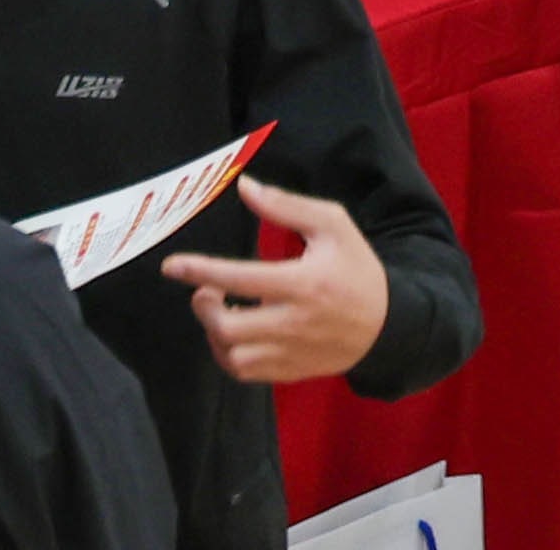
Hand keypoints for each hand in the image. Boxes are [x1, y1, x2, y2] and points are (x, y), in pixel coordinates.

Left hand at [176, 178, 391, 387]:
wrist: (388, 324)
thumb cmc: (356, 268)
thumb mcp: (332, 225)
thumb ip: (286, 206)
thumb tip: (245, 187)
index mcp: (302, 283)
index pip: (240, 278)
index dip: (200, 271)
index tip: (171, 266)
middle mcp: (293, 323)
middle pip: (228, 327)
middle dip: (204, 307)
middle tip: (206, 290)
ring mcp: (291, 353)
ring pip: (232, 356)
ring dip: (214, 333)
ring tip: (220, 311)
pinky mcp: (290, 371)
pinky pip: (245, 372)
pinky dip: (227, 354)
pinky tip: (233, 333)